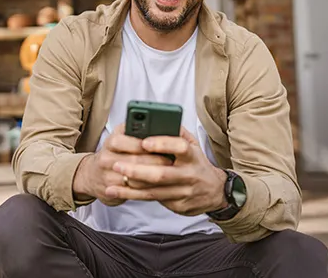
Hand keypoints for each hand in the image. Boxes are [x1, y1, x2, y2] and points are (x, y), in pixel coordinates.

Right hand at [73, 124, 172, 205]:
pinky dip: (147, 189)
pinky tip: (159, 187)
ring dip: (154, 177)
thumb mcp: (121, 136)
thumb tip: (162, 125)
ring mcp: (107, 176)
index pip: (132, 140)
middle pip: (134, 161)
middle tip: (172, 161)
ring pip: (134, 179)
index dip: (146, 144)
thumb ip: (136, 130)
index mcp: (112, 141)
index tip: (163, 145)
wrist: (91, 175)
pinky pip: (132, 192)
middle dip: (156, 161)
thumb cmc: (113, 152)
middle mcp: (106, 158)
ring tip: (170, 174)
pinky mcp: (111, 192)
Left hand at [104, 127, 227, 215]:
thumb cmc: (196, 163)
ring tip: (112, 183)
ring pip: (154, 191)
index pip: (180, 147)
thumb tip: (158, 120)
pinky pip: (154, 200)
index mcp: (193, 156)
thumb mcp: (193, 145)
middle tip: (116, 165)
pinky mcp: (179, 206)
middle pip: (161, 174)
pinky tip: (120, 192)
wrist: (215, 192)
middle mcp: (190, 174)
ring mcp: (184, 192)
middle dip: (137, 170)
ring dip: (131, 188)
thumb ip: (177, 133)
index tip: (144, 142)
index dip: (162, 144)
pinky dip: (135, 196)